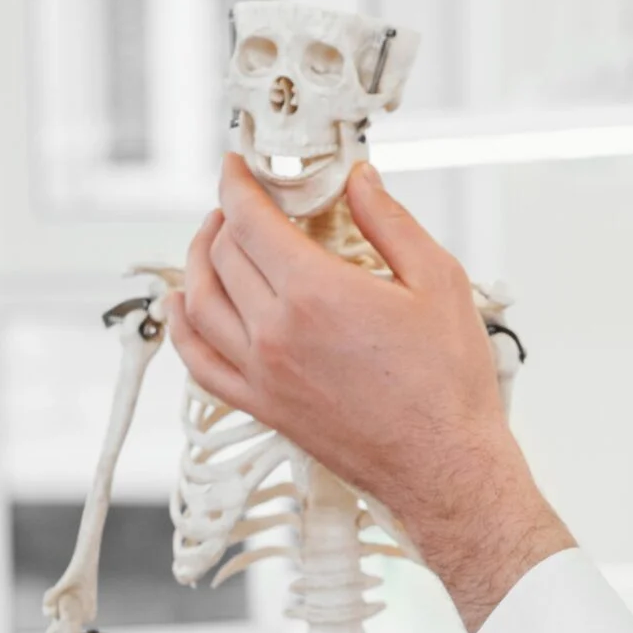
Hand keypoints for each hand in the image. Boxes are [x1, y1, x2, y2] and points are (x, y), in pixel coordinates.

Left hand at [169, 158, 574, 630]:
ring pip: (199, 302)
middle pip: (222, 254)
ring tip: (215, 241)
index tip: (238, 167)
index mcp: (316, 294)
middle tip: (247, 201)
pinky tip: (186, 305)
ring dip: (198, 261)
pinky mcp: (262, 406)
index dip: (237, 183)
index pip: (249, 220)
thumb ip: (389, 222)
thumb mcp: (437, 281)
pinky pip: (199, 361)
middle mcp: (275, 332)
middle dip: (227, 216)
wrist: (445, 466)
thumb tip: (359, 180)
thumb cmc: (448, 384)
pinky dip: (184, 326)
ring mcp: (262, 373)